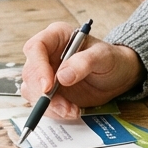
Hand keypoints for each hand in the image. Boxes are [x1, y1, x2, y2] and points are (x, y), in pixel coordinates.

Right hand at [20, 22, 144, 120]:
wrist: (117, 76)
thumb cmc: (111, 59)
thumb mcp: (104, 57)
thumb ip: (84, 62)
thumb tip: (62, 76)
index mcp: (57, 36)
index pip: (36, 48)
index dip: (38, 67)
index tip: (48, 87)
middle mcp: (46, 53)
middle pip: (30, 72)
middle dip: (44, 93)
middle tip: (64, 106)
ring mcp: (45, 73)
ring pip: (32, 90)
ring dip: (50, 105)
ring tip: (72, 110)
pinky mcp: (48, 90)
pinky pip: (41, 103)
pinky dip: (54, 111)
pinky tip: (71, 111)